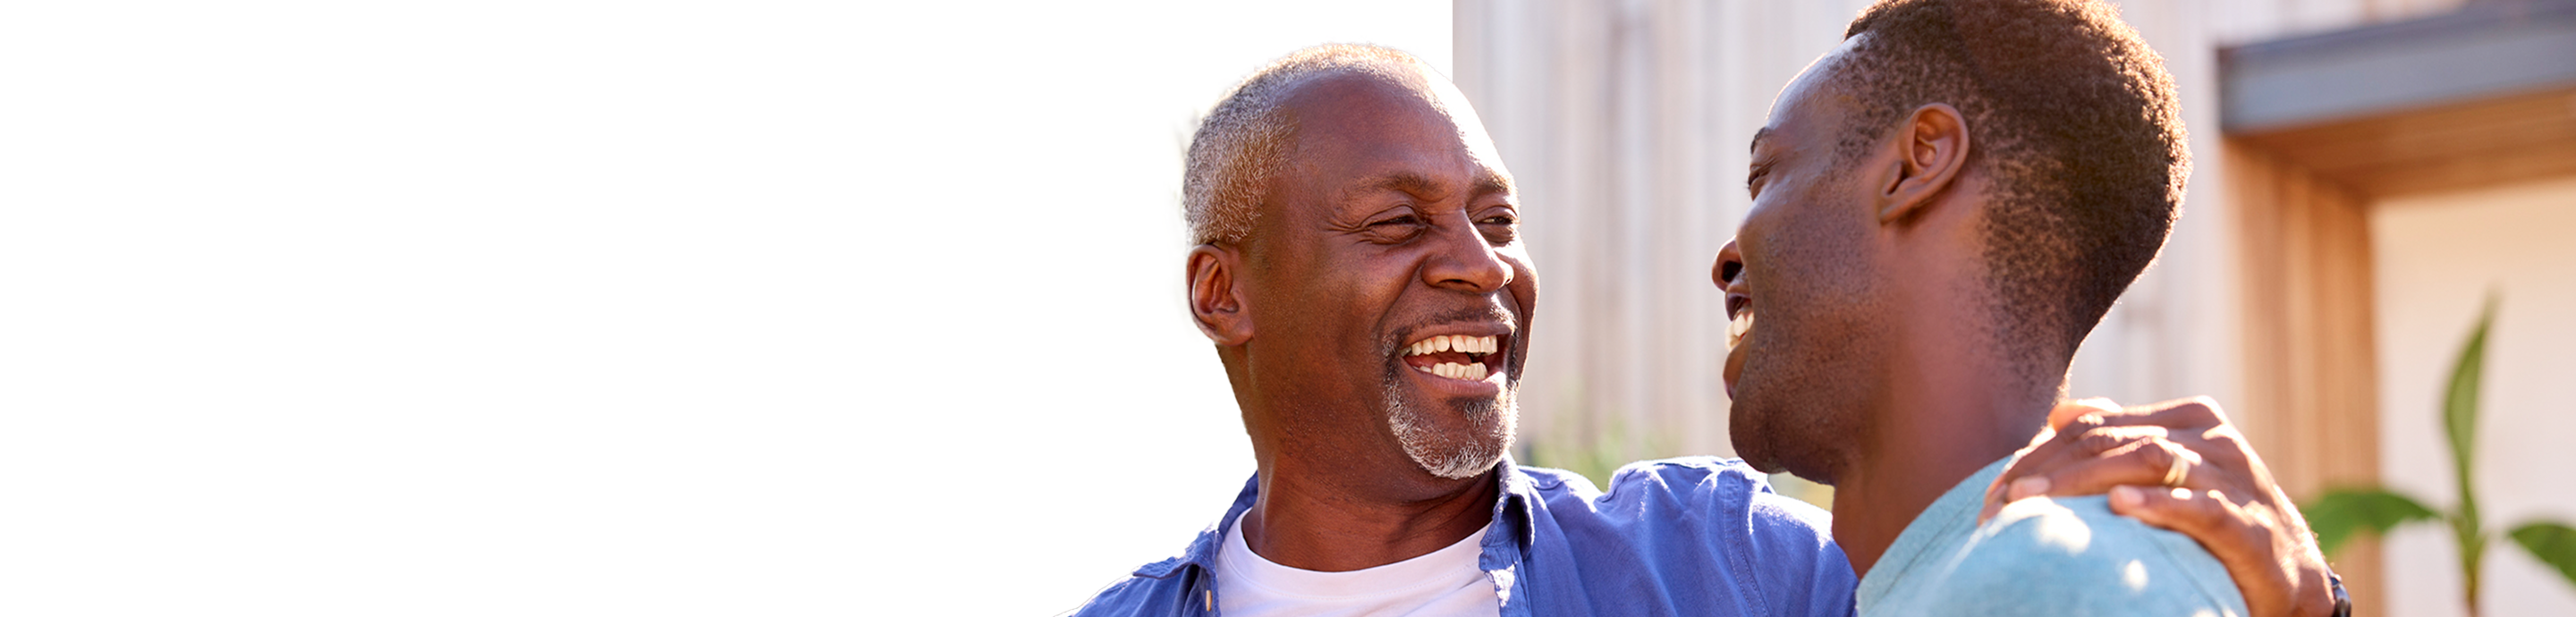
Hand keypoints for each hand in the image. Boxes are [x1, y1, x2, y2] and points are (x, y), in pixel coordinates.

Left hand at [1979, 397, 2338, 616]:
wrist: (2290, 578)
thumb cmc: (2216, 523)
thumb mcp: (2170, 475)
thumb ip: (2122, 441)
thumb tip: (2061, 414)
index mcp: (2187, 419)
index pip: (2095, 426)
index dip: (2038, 454)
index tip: (1993, 491)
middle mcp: (2211, 439)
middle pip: (2111, 441)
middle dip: (2047, 470)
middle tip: (1998, 501)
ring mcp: (2234, 478)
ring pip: (2148, 462)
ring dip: (2082, 481)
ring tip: (2035, 501)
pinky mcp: (2250, 525)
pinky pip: (2201, 509)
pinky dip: (2159, 505)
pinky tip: (2119, 508)